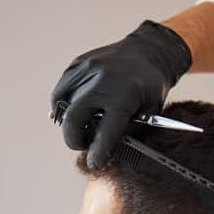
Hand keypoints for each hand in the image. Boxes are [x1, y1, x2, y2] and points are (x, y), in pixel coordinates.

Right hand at [50, 20, 192, 166]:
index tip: (94, 163)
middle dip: (73, 139)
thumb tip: (103, 148)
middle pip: (73, 118)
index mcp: (124, 95)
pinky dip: (63, 104)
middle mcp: (103, 81)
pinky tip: (73, 111)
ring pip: (63, 104)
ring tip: (80, 127)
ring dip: (68, 122)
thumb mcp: (150, 113)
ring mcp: (88, 69)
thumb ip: (127, 130)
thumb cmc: (152, 86)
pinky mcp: (78, 64)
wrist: (149, 50)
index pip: (105, 132)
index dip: (97, 153)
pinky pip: (62, 90)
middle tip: (82, 145)